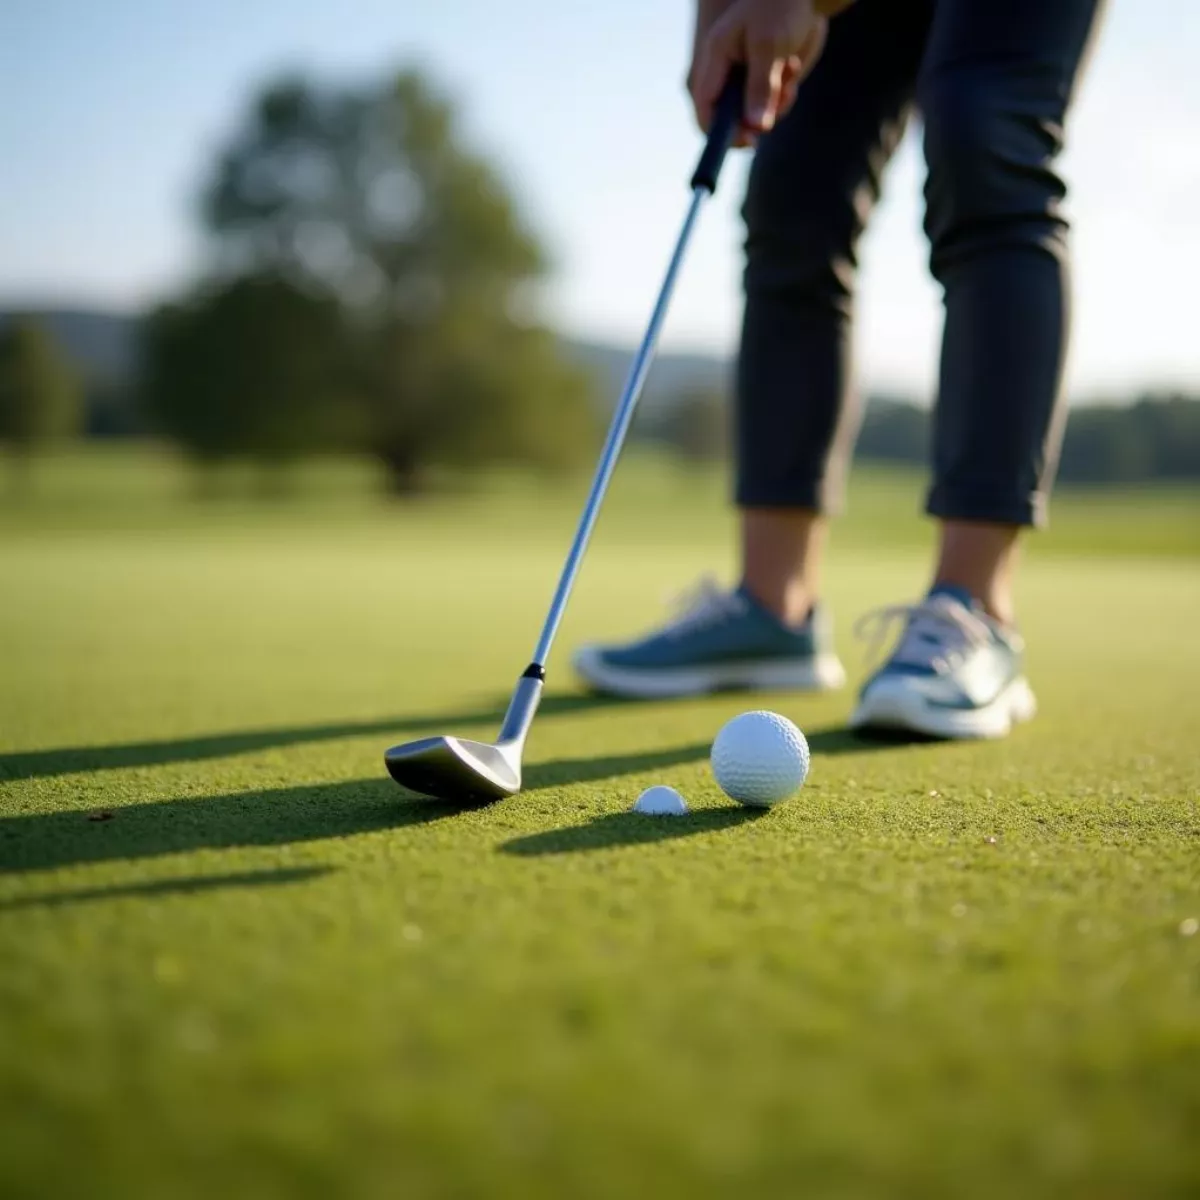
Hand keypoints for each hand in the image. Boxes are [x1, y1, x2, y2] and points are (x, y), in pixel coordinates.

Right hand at [689, 0, 828, 145]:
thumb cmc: (780, 7)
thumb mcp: (769, 45)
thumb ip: (761, 86)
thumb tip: (757, 128)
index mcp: (716, 57)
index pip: (705, 105)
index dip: (717, 129)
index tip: (744, 141)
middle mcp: (727, 73)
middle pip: (726, 118)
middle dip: (749, 124)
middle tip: (765, 127)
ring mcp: (746, 81)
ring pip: (752, 117)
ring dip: (774, 106)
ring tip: (788, 74)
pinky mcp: (766, 85)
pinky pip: (771, 109)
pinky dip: (784, 99)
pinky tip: (792, 70)